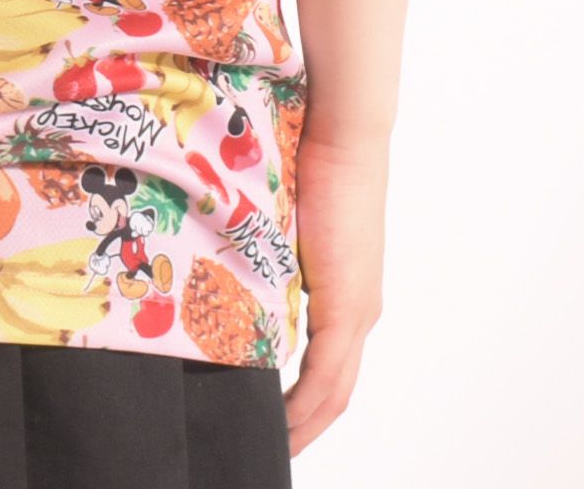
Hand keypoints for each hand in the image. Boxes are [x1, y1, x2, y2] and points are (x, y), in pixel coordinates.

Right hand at [285, 133, 387, 455]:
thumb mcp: (279, 223)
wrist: (342, 135)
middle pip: (333, 393)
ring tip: (271, 445)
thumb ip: (264, 254)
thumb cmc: (309, 160)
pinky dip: (306, 406)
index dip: (304, 403)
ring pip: (333, 391)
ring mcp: (357, 311)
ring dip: (303, 425)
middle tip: (268, 448)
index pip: (327, 367)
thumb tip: (225, 265)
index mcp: (345, 294)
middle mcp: (358, 312)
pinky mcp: (348, 305)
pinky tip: (282, 423)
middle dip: (302, 427)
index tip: (271, 422)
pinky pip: (327, 376)